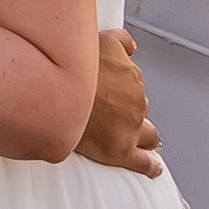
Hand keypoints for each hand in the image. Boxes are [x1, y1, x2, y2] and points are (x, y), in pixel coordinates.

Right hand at [78, 28, 166, 181]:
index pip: (135, 83)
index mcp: (130, 76)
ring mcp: (130, 127)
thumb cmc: (72, 68)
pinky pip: (142, 162)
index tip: (115, 92)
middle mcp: (135, 101)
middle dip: (131, 111)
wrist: (55, 95)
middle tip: (114, 113)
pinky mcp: (121, 151)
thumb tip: (131, 45)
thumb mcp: (102, 40)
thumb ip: (121, 41)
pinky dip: (150, 166)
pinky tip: (153, 168)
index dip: (124, 88)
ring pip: (147, 133)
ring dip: (142, 135)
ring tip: (137, 138)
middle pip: (140, 108)